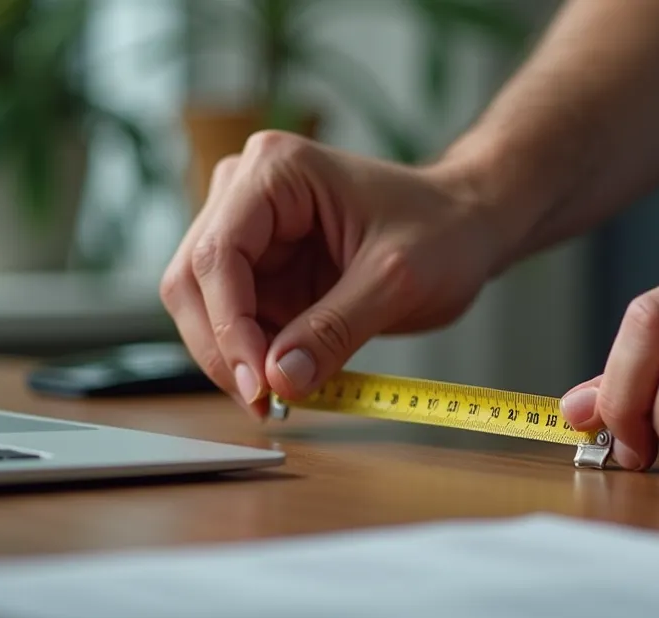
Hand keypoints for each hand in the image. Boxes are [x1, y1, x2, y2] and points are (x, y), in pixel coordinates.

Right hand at [160, 131, 498, 416]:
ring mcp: (248, 231)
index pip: (219, 256)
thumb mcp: (397, 281)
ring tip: (285, 396)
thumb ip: (336, 330)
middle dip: (223, 350)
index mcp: (275, 171)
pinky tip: (289, 380)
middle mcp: (245, 193)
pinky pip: (233, 323)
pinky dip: (252, 359)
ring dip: (234, 360)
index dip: (228, 328)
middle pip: (192, 282)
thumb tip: (281, 381)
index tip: (259, 385)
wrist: (466, 226)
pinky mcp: (260, 269)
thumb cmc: (442, 230)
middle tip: (266, 405)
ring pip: (203, 309)